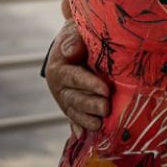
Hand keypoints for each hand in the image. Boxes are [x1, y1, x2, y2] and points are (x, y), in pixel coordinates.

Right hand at [45, 0, 108, 136]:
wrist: (74, 45)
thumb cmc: (80, 34)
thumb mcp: (76, 29)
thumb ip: (74, 36)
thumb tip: (71, 47)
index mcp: (59, 66)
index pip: (74, 77)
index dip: (88, 84)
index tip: (105, 89)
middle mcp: (59, 85)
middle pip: (74, 97)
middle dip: (90, 104)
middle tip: (107, 108)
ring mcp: (64, 97)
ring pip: (74, 111)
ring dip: (86, 119)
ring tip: (100, 125)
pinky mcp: (71, 106)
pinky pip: (73, 119)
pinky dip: (77, 127)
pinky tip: (82, 136)